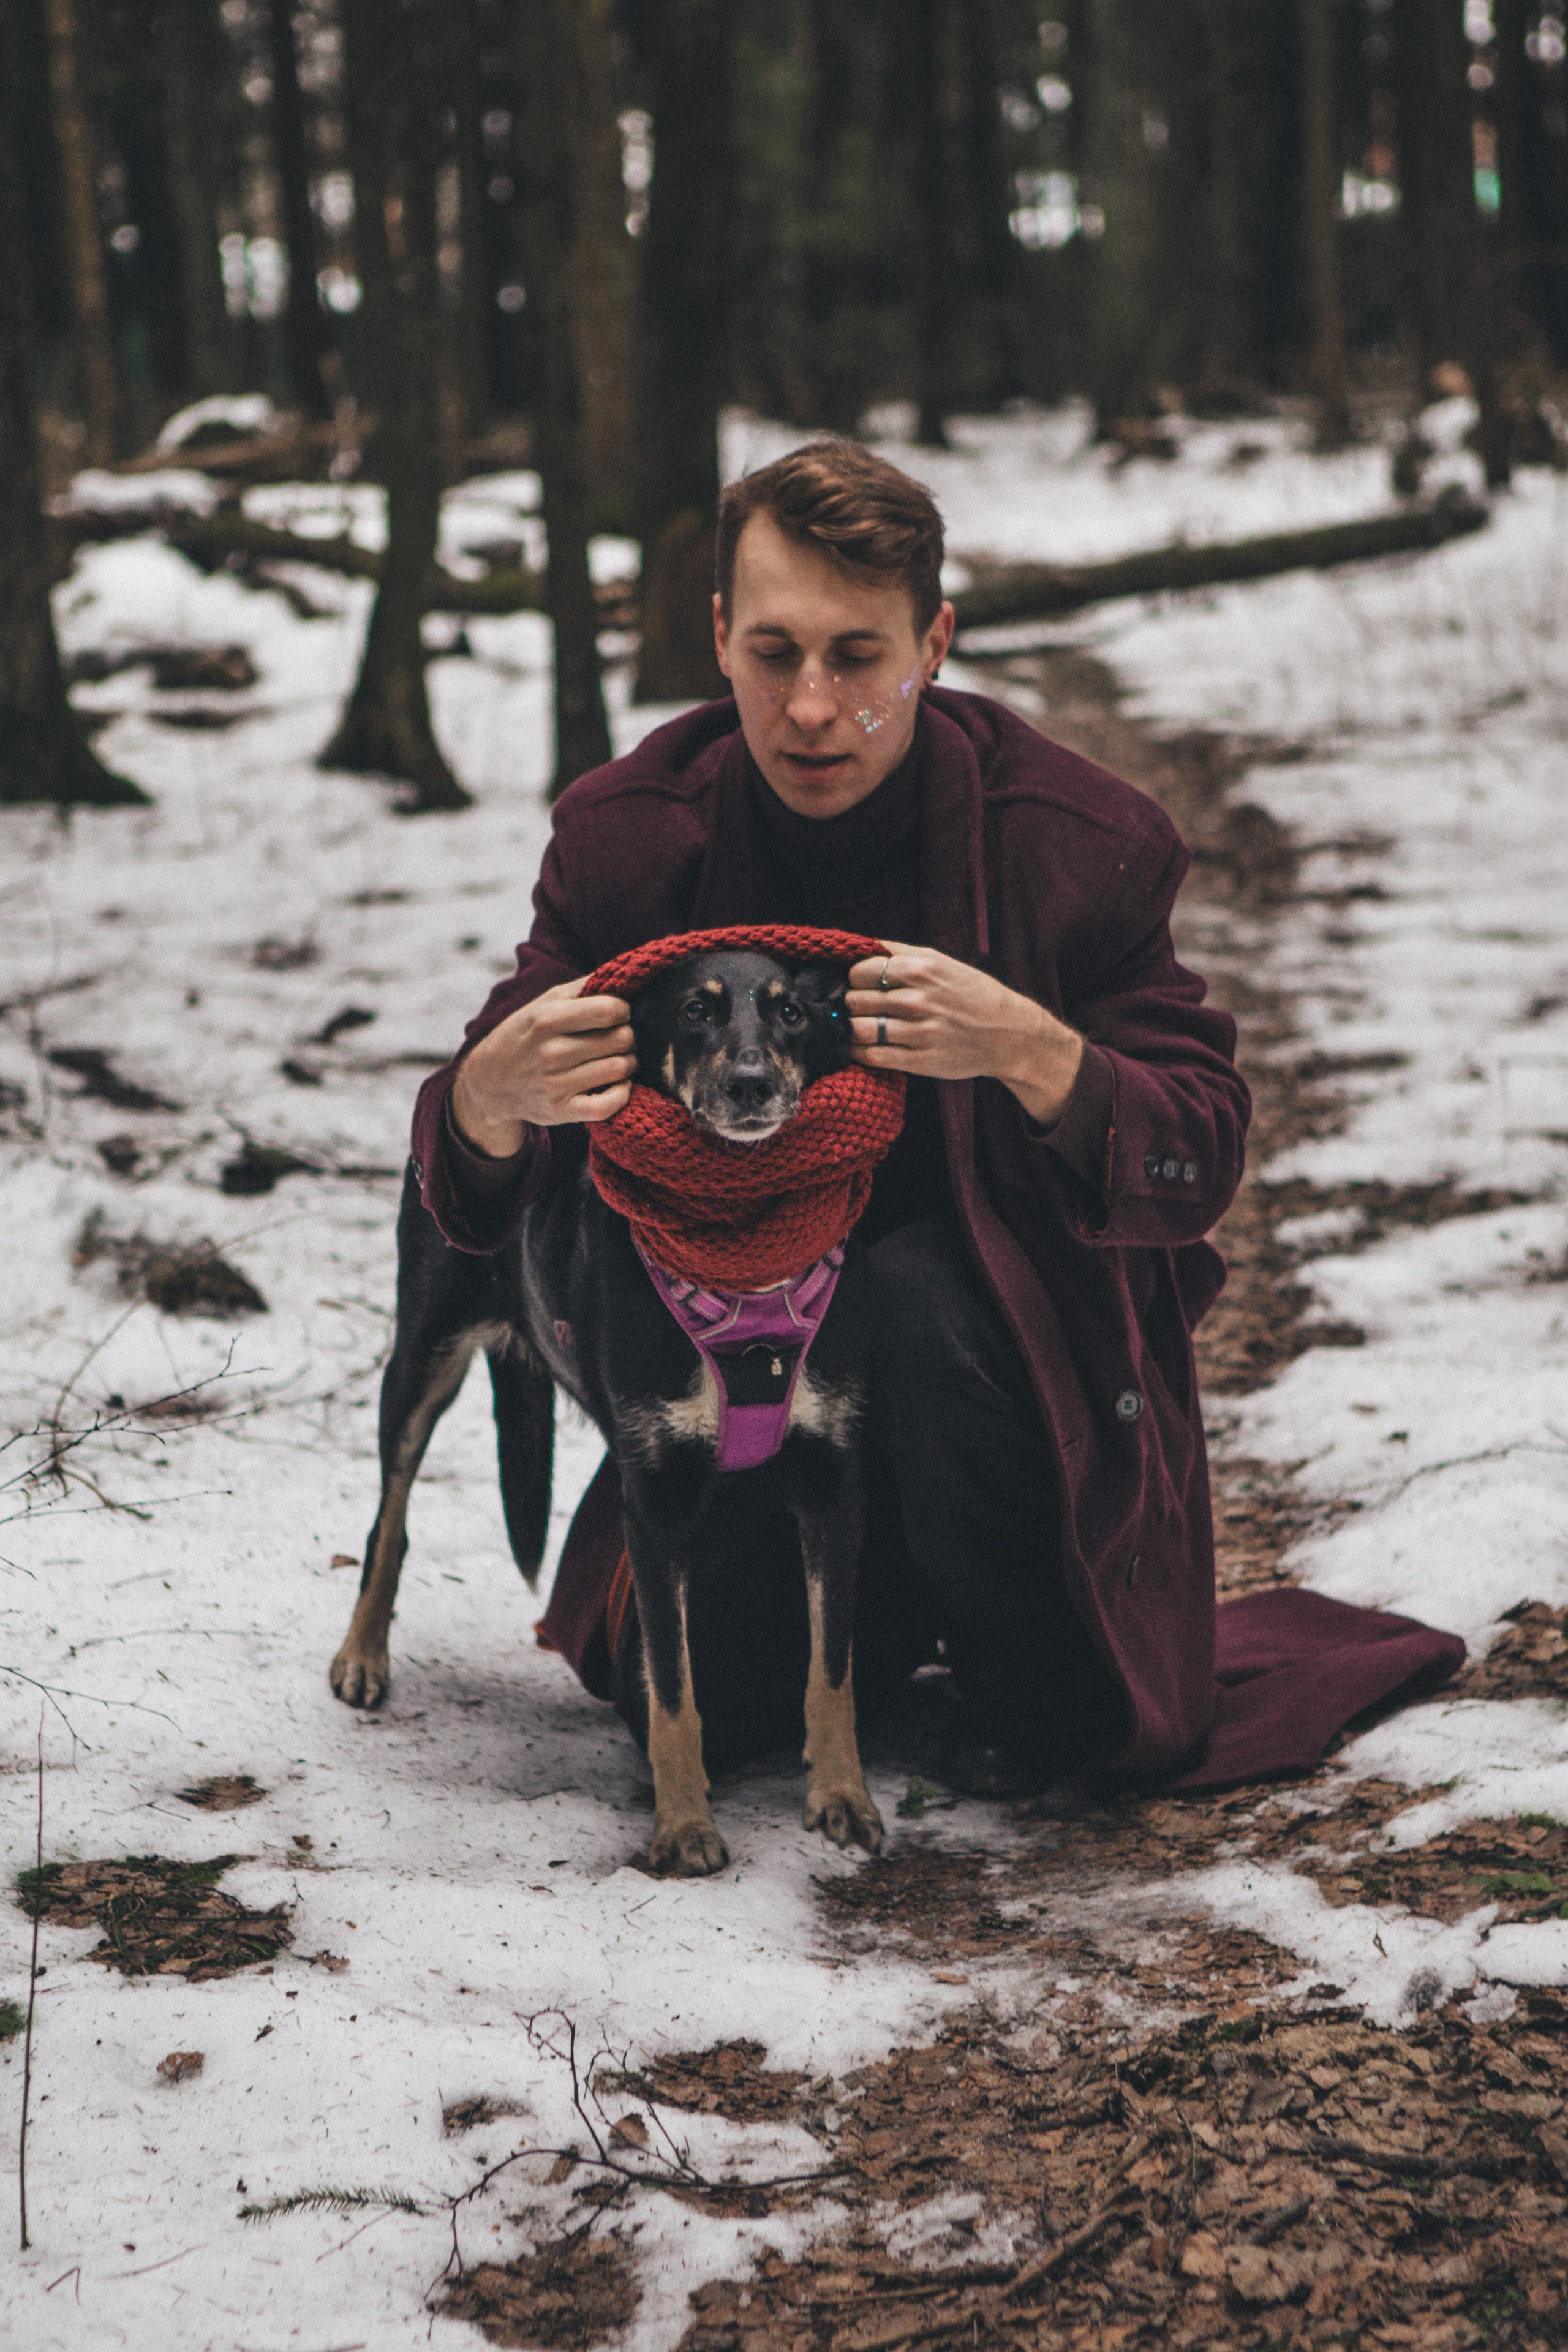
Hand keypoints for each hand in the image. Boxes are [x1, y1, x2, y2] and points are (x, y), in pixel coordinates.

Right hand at [449, 976, 635, 1157]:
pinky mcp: (561, 1111)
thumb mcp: (542, 1004)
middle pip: (620, 1039)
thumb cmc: (524, 1036)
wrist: (489, 1082)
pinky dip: (623, 1093)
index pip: (608, 1010)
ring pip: (619, 1069)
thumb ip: (580, 989)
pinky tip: (618, 1084)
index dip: (623, 1009)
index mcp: (546, 1020)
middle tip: (620, 1037)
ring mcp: (556, 1085)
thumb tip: (621, 977)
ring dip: (629, 1062)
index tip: (619, 1014)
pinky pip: (610, 1105)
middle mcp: (551, 1053)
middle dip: (628, 1035)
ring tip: (619, 1057)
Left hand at [845, 942, 1083, 1127]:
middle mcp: (919, 999)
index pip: (861, 971)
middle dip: (852, 1004)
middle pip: (856, 1000)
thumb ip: (901, 953)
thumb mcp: (942, 962)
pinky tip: (861, 1047)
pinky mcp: (921, 1061)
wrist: (1009, 1034)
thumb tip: (861, 946)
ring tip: (856, 1027)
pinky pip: (873, 1056)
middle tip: (858, 1008)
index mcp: (922, 970)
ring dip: (851, 1029)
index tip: (860, 985)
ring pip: (860, 1030)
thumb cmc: (973, 994)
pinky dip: (859, 1052)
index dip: (854, 979)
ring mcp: (919, 1032)